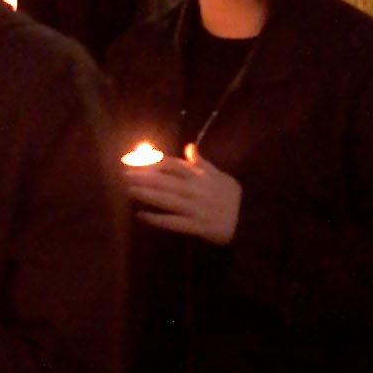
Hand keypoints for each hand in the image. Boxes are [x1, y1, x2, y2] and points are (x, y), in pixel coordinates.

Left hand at [122, 143, 242, 244]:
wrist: (250, 220)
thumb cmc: (234, 198)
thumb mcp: (221, 176)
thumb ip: (202, 163)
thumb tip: (189, 145)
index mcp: (200, 177)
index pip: (173, 165)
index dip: (153, 162)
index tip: (135, 159)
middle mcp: (195, 190)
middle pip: (165, 181)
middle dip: (143, 176)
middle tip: (122, 173)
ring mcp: (194, 209)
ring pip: (166, 200)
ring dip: (146, 194)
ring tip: (127, 190)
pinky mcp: (195, 226)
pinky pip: (173, 222)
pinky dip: (157, 219)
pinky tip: (141, 215)